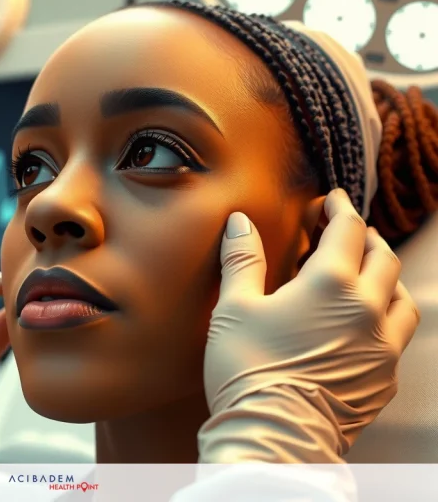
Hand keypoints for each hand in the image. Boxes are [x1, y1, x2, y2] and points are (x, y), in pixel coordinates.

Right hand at [200, 189, 420, 461]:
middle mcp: (368, 309)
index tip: (331, 200)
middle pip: (383, 258)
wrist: (274, 436)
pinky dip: (387, 318)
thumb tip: (240, 221)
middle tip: (348, 232)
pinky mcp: (384, 379)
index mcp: (330, 284)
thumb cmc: (248, 368)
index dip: (339, 209)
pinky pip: (398, 338)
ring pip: (403, 297)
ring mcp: (383, 347)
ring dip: (386, 277)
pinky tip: (366, 326)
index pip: (348, 230)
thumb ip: (242, 260)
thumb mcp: (234, 308)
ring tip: (367, 275)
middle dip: (366, 237)